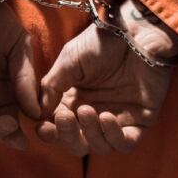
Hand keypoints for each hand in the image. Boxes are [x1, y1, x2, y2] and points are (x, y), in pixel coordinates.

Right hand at [35, 14, 175, 156]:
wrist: (136, 31)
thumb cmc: (102, 41)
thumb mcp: (68, 60)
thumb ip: (52, 87)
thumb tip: (37, 114)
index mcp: (75, 101)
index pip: (59, 128)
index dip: (50, 133)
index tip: (41, 127)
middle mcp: (95, 114)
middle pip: (78, 143)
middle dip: (68, 135)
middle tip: (65, 117)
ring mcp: (118, 120)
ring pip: (100, 147)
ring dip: (90, 134)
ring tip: (87, 110)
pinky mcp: (140, 122)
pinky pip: (125, 143)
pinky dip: (113, 137)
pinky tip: (106, 117)